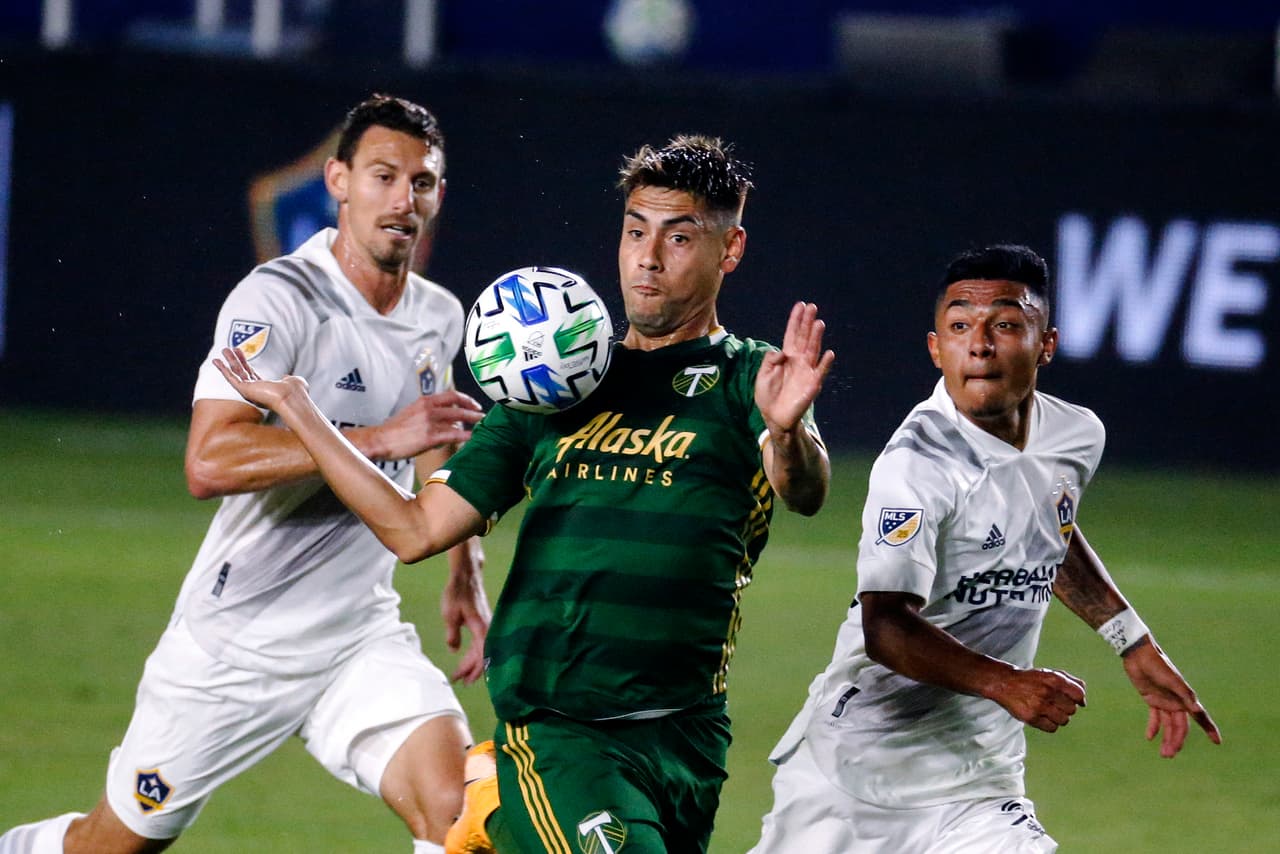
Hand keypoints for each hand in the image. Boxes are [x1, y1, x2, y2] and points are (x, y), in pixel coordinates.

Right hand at [213, 347, 309, 410]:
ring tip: (223, 349)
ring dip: (228, 361)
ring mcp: (248, 392)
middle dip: (234, 360)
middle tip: (227, 349)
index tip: (239, 351)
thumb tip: (286, 377)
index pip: (251, 374)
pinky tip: (216, 361)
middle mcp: (254, 392)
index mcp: (264, 389)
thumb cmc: (297, 392)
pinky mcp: (244, 390)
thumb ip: (288, 378)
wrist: (293, 398)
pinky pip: (230, 378)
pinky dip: (222, 369)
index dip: (244, 362)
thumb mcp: (293, 381)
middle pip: (241, 372)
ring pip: (235, 373)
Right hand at [373, 390, 484, 460]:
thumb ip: (429, 413)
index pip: (451, 395)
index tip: (474, 405)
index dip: (466, 399)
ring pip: (458, 420)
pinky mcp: (429, 437)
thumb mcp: (412, 413)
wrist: (380, 440)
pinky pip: (453, 435)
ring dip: (472, 422)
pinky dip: (465, 435)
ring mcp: (430, 422)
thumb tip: (448, 420)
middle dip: (473, 411)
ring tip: (482, 426)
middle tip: (483, 416)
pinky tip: (473, 437)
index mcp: (424, 401)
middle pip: (458, 407)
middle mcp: (429, 409)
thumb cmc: (394, 430)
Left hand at [441, 538, 490, 683]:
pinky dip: (475, 652)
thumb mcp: (450, 615)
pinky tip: (468, 657)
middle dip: (471, 670)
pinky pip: (482, 642)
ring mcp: (487, 625)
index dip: (472, 670)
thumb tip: (454, 650)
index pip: (480, 656)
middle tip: (458, 681)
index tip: (461, 679)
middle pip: (482, 656)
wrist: (467, 575)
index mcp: (481, 629)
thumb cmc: (458, 592)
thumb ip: (452, 635)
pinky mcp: (484, 622)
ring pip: (482, 650)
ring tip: (462, 673)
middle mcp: (488, 629)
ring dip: (472, 662)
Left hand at [755, 302, 834, 434]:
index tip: (800, 305)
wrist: (774, 417)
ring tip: (819, 322)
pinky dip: (825, 363)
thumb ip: (770, 360)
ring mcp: (806, 371)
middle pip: (804, 338)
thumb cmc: (767, 396)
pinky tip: (829, 353)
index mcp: (785, 357)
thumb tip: (781, 351)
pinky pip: (820, 371)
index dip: (795, 321)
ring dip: (816, 337)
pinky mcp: (812, 384)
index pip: (792, 335)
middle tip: (812, 306)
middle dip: (807, 322)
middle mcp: (798, 361)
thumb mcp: (762, 375)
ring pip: (813, 350)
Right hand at [990, 666, 1086, 732]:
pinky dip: (1051, 725)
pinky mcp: (1031, 718)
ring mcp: (1039, 706)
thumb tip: (1084, 700)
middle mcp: (1047, 692)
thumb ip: (1071, 682)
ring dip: (1059, 717)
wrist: (1005, 683)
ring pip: (1064, 720)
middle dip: (1067, 708)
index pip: (1079, 695)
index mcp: (1054, 679)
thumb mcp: (1051, 673)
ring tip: (1049, 711)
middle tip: (1056, 703)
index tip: (1074, 700)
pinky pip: (1052, 728)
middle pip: (1072, 709)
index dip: (1079, 699)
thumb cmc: (1031, 679)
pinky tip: (1044, 717)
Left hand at [1122, 637, 1221, 756]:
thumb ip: (1184, 695)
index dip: (1209, 729)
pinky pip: (1155, 717)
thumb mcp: (1171, 680)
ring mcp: (1165, 701)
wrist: (1138, 654)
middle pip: (1180, 727)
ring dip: (1166, 738)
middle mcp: (1177, 702)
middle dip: (1176, 741)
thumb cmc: (1158, 665)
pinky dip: (1153, 727)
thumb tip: (1197, 710)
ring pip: (1168, 725)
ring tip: (1163, 754)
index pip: (1200, 717)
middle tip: (1168, 755)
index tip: (1217, 742)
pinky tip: (1149, 738)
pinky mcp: (1152, 698)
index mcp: (1185, 698)